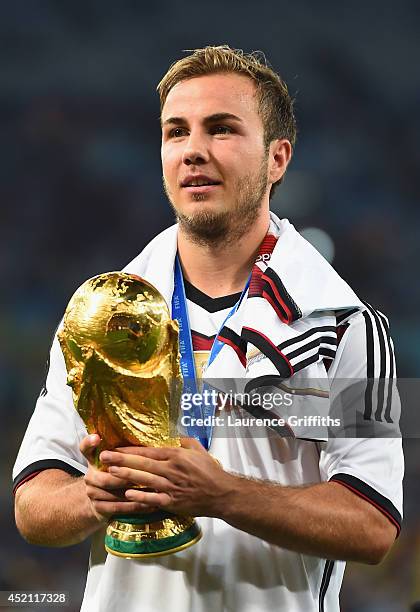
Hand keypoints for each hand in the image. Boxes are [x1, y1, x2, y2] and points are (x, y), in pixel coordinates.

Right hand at [80, 434, 156, 522]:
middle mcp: (89, 476)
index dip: (89, 442)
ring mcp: (91, 493)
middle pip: (106, 477)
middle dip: (126, 477)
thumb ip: (124, 451)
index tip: (97, 437)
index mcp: (93, 460)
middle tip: (145, 476)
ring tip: (152, 491)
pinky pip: (117, 507)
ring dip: (133, 493)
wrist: (102, 501)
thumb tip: (143, 435)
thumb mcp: (118, 461)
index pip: (85, 448)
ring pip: (112, 493)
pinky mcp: (98, 508)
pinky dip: (133, 506)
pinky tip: (148, 505)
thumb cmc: (117, 475)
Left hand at [99, 437, 232, 517]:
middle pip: (142, 464)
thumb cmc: (210, 470)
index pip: (148, 451)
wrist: (221, 494)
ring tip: (110, 472)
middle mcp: (171, 470)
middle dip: (121, 460)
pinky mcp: (172, 502)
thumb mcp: (197, 450)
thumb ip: (183, 441)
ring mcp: (170, 487)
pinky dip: (140, 496)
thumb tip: (171, 436)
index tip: (115, 447)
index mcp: (176, 455)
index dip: (130, 450)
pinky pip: (153, 499)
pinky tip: (128, 494)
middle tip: (104, 457)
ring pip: (144, 480)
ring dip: (126, 476)